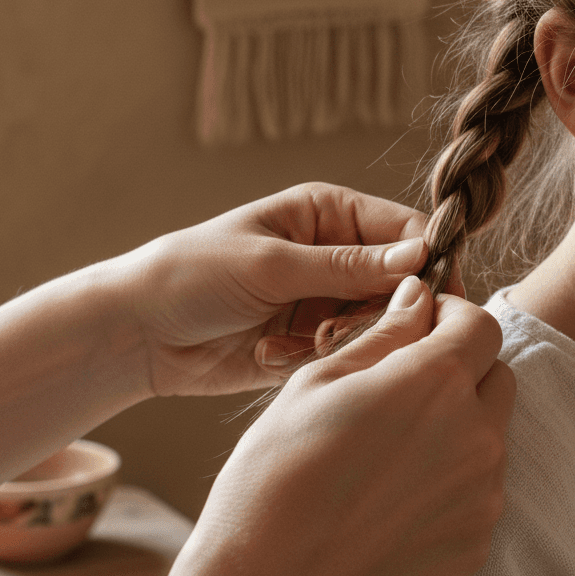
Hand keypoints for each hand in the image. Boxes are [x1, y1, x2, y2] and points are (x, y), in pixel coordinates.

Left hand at [110, 182, 463, 396]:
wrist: (139, 333)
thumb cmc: (193, 274)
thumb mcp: (270, 264)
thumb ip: (347, 265)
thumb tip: (421, 255)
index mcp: (327, 214)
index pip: (403, 230)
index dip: (426, 262)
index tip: (435, 299)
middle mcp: (333, 255)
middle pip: (399, 285)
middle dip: (376, 312)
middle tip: (334, 330)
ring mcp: (323, 301)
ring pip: (376, 326)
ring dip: (342, 341)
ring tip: (299, 343)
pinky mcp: (310, 343)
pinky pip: (345, 356)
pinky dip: (316, 361)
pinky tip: (271, 356)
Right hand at [186, 275, 514, 575]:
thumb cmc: (278, 470)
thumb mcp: (320, 381)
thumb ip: (385, 334)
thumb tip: (419, 296)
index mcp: (436, 382)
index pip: (481, 324)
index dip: (451, 316)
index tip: (420, 326)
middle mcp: (476, 435)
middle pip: (497, 376)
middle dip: (462, 370)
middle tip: (404, 387)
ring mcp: (483, 495)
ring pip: (491, 435)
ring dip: (459, 426)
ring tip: (392, 450)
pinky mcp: (476, 542)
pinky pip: (481, 490)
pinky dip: (451, 481)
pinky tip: (394, 496)